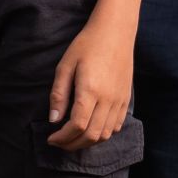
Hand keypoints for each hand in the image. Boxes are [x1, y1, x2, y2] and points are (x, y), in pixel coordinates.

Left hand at [46, 12, 135, 149]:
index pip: (77, 125)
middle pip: (91, 135)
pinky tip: (91, 129)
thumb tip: (53, 120)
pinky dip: (102, 134)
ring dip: (87, 142)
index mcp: (90, 90)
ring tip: (73, 139)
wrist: (115, 33)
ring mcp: (119, 101)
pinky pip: (116, 126)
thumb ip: (59, 94)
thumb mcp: (65, 65)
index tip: (51, 139)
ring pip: (105, 134)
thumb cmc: (86, 45)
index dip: (63, 137)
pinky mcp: (126, 100)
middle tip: (59, 143)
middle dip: (73, 144)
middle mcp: (107, 99)